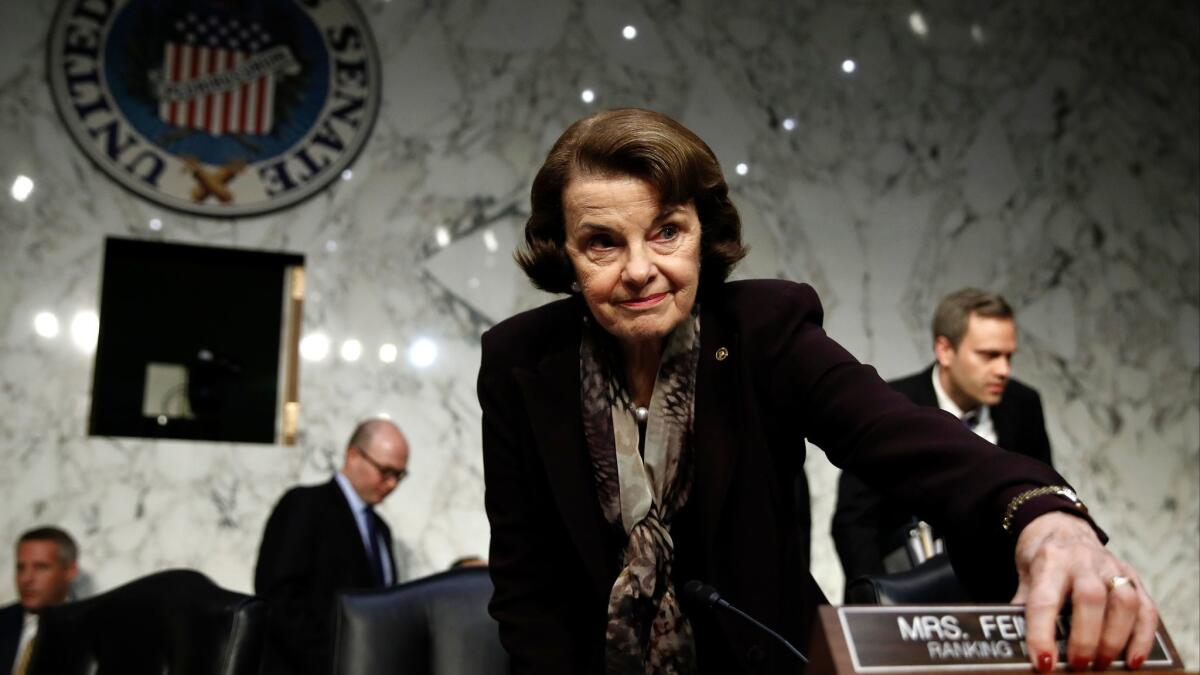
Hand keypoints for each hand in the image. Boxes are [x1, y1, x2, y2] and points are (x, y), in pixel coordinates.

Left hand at [1012, 512, 1157, 670]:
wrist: (1062, 527)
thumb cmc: (1042, 561)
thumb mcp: (1025, 578)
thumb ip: (1022, 609)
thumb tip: (1015, 644)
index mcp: (1050, 560)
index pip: (1044, 600)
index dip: (1042, 634)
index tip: (1044, 663)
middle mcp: (1083, 560)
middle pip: (1091, 598)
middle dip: (1085, 638)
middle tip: (1078, 665)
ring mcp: (1111, 567)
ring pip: (1124, 601)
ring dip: (1115, 639)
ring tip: (1103, 664)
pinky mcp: (1132, 576)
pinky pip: (1146, 607)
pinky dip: (1143, 637)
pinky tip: (1133, 660)